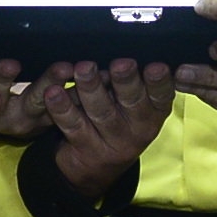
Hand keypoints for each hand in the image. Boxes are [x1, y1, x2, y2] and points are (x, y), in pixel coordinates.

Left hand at [32, 59, 172, 197]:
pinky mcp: (88, 151)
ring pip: (102, 112)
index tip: (155, 66)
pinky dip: (63, 108)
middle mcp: (139, 129)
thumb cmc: (117, 121)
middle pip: (133, 102)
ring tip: (83, 69)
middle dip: (126, 81)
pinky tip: (54, 92)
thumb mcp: (133, 106)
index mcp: (154, 112)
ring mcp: (114, 143)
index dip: (160, 81)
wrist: (96, 170)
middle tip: (120, 64)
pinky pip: (74, 126)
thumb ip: (132, 82)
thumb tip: (124, 45)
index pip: (161, 95)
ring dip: (91, 89)